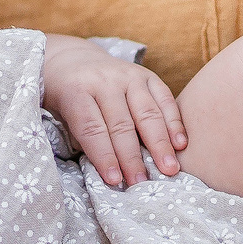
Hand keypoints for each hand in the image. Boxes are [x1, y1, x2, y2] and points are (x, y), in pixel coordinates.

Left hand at [42, 35, 184, 187]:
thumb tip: (111, 171)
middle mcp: (105, 81)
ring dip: (160, 144)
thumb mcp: (62, 114)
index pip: (92, 128)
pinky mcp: (148, 75)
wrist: (76, 61)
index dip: (104, 156)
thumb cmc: (68, 98)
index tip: (114, 181)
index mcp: (77, 90)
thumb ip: (83, 138)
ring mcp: (129, 76)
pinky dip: (174, 123)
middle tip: (141, 182)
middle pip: (121, 124)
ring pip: (148, 113)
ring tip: (169, 169)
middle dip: (132, 157)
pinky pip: (166, 100)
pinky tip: (180, 145)